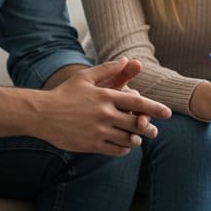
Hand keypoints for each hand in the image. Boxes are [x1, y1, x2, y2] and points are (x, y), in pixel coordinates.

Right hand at [38, 58, 171, 155]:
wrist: (42, 114)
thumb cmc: (65, 93)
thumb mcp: (85, 77)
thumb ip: (108, 70)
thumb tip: (128, 60)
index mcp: (105, 96)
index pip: (137, 102)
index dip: (155, 108)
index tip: (168, 113)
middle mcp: (104, 114)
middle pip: (136, 123)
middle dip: (149, 129)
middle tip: (154, 131)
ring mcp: (98, 131)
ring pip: (128, 139)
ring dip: (136, 140)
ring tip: (137, 138)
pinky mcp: (91, 145)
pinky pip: (115, 150)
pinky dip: (123, 149)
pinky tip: (123, 146)